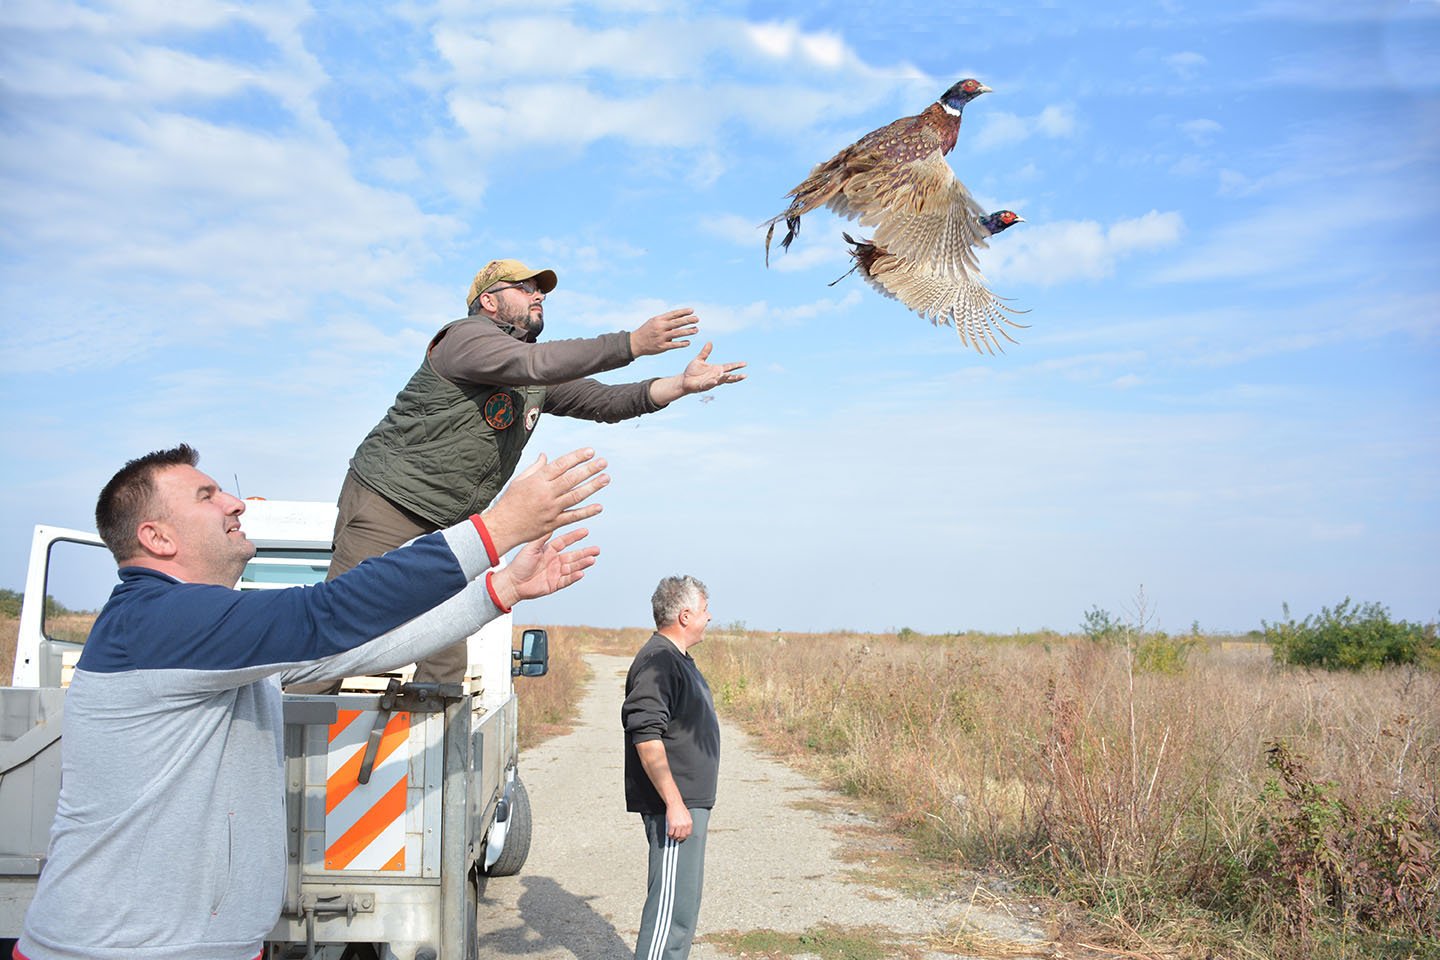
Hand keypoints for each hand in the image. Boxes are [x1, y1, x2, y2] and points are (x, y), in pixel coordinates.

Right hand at [482, 448, 607, 555]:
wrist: (503, 527)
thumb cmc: (510, 502)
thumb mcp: (519, 481)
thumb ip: (535, 468)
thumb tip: (545, 456)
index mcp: (537, 480)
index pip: (561, 465)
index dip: (576, 457)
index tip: (590, 451)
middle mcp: (545, 494)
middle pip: (571, 479)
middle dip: (589, 469)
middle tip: (603, 462)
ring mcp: (550, 509)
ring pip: (575, 496)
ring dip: (592, 487)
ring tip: (606, 478)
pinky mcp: (553, 523)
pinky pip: (573, 517)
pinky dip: (586, 512)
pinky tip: (598, 507)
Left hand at [489, 528, 599, 607]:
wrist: (511, 583)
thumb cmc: (518, 565)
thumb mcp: (530, 548)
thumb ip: (541, 538)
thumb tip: (550, 525)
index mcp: (549, 550)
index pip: (565, 542)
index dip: (575, 537)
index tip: (585, 531)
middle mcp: (554, 560)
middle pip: (573, 555)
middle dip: (585, 552)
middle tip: (596, 549)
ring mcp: (555, 572)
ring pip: (572, 567)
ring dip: (583, 563)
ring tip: (592, 559)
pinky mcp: (554, 584)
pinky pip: (567, 580)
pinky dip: (574, 577)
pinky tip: (581, 573)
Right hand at [630, 308, 698, 356]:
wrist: (636, 343)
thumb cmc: (647, 330)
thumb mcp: (654, 321)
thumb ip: (666, 320)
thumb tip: (680, 317)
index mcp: (658, 320)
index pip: (673, 314)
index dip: (683, 312)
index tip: (692, 310)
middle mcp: (660, 328)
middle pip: (677, 323)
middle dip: (688, 320)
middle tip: (697, 319)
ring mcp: (661, 337)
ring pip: (677, 333)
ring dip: (688, 331)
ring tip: (696, 329)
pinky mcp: (661, 347)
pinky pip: (674, 345)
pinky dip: (682, 343)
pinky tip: (688, 342)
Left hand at [647, 343, 746, 405]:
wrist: (684, 380)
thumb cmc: (692, 371)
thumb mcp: (699, 359)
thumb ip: (705, 352)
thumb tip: (710, 342)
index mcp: (717, 369)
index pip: (729, 367)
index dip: (736, 366)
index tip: (745, 364)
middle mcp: (716, 376)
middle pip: (729, 377)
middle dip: (736, 377)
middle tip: (744, 375)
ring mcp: (711, 382)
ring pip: (720, 381)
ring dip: (725, 378)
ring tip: (729, 375)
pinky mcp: (703, 386)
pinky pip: (708, 384)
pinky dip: (712, 383)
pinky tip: (715, 381)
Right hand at [665, 802, 692, 840]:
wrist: (674, 804)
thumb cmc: (680, 808)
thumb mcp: (687, 816)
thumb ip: (687, 823)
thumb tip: (685, 829)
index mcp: (689, 823)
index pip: (688, 834)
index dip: (684, 837)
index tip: (681, 837)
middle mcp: (685, 825)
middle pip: (682, 836)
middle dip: (678, 839)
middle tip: (676, 839)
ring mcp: (678, 825)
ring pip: (676, 836)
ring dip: (673, 837)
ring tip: (671, 836)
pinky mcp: (672, 825)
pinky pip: (670, 833)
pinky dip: (669, 834)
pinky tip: (668, 833)